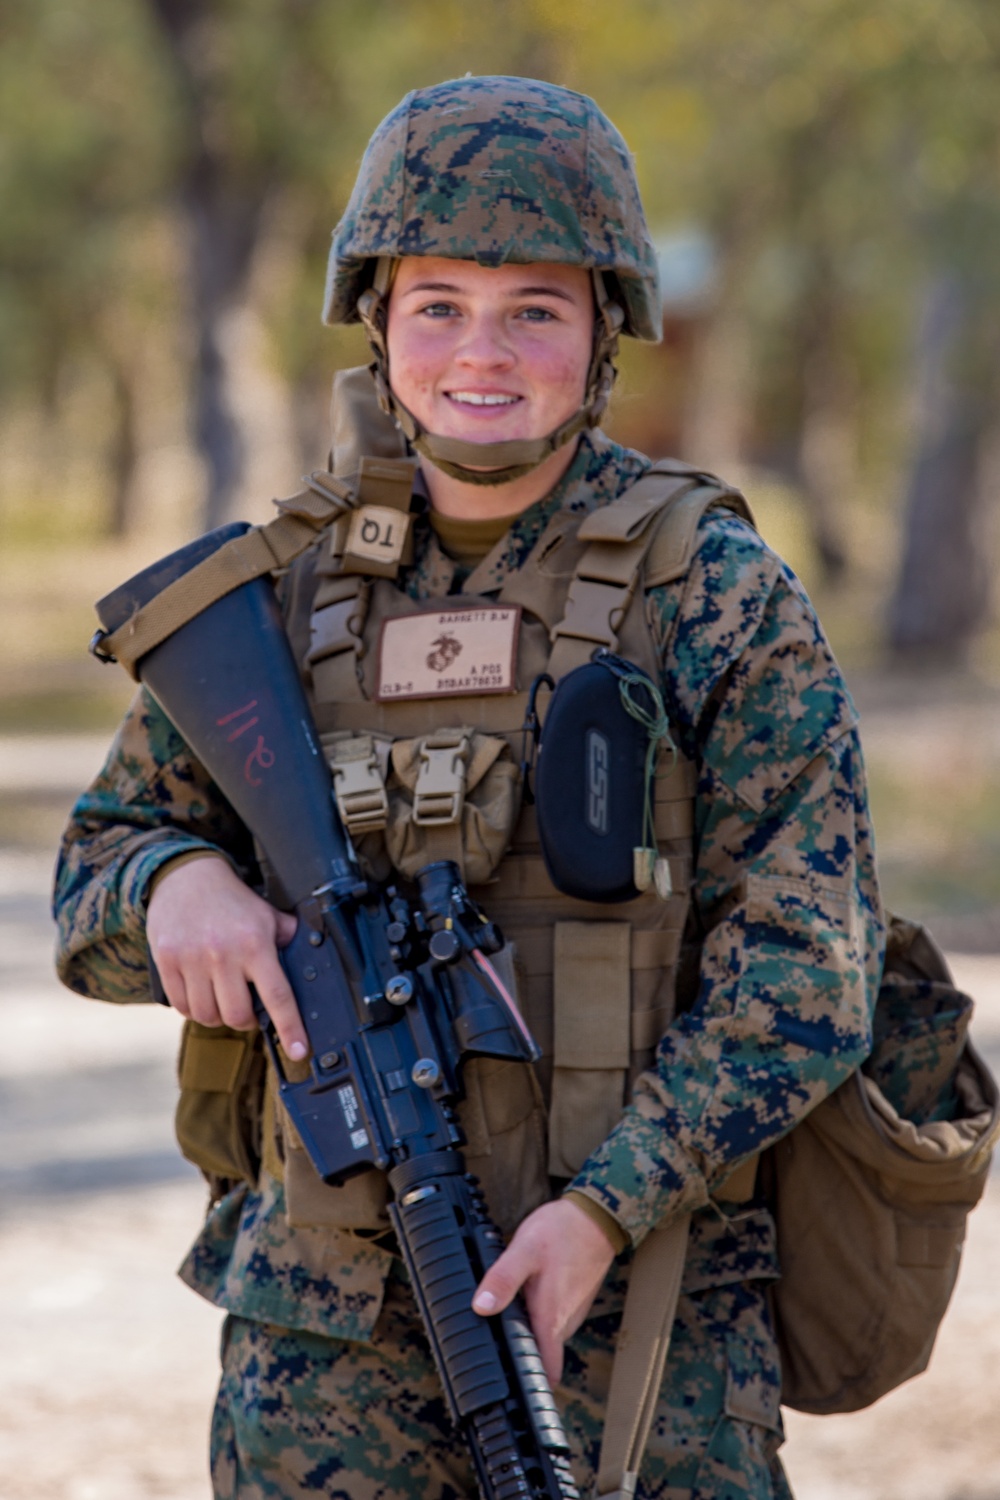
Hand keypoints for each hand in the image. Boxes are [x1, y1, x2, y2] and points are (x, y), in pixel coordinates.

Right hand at [147, 855, 305, 1058]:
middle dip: (246, 1020)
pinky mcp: (166, 962)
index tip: (299, 1051)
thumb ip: (289, 940)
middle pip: (237, 1016)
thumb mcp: (268, 915)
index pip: (278, 996)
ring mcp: (191, 960)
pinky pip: (182, 1006)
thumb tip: (313, 964)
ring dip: (218, 1015)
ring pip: (208, 1016)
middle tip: (248, 1007)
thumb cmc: (233, 900)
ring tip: (223, 997)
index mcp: (255, 944)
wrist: (187, 876)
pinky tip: (202, 992)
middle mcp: (223, 954)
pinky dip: (194, 1008)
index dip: (290, 1028)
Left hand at [471, 1198, 616, 1385]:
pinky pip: (550, 1320)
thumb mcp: (525, 1250)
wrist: (595, 1216)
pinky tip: (521, 1297)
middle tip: (487, 1342)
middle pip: (539, 1355)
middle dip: (516, 1353)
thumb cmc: (562, 1232)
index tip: (505, 1389)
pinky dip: (535, 1315)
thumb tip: (481, 1307)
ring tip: (501, 1315)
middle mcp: (564, 1324)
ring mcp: (571, 1314)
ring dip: (525, 1331)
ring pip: (543, 1336)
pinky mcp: (572, 1303)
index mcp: (551, 1319)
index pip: (544, 1372)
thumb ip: (503, 1279)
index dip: (526, 1385)